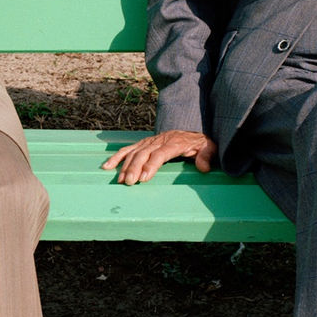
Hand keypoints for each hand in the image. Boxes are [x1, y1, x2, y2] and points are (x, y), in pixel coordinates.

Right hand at [102, 129, 216, 184]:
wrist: (192, 133)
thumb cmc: (200, 144)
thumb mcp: (208, 148)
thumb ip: (206, 156)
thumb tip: (203, 167)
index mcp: (174, 142)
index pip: (160, 153)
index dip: (151, 165)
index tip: (144, 177)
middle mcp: (159, 140)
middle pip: (143, 153)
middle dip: (134, 168)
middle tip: (129, 182)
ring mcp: (149, 141)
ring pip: (134, 152)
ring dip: (125, 166)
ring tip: (121, 180)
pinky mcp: (143, 144)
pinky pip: (128, 149)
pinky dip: (117, 157)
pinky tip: (107, 166)